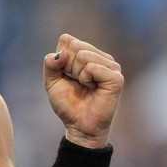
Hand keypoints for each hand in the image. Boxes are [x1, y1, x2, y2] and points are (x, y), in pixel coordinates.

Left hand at [43, 34, 123, 148]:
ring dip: (77, 75)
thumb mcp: (51, 81)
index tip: (66, 75)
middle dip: (68, 67)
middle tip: (77, 83)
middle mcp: (101, 57)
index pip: (67, 40)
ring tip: (85, 86)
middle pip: (75, 45)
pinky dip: (86, 79)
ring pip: (83, 55)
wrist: (78, 126)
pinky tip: (92, 89)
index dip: (60, 59)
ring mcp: (111, 66)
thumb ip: (50, 63)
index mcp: (88, 53)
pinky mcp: (116, 77)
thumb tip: (62, 53)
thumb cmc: (68, 104)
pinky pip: (92, 67)